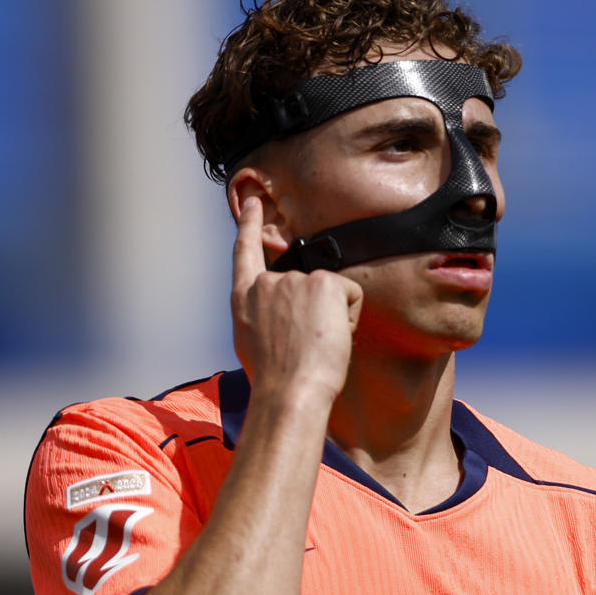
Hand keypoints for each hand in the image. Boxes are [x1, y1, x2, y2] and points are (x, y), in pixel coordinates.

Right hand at [230, 196, 361, 403]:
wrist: (289, 392)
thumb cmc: (274, 381)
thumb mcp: (253, 341)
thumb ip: (263, 316)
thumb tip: (280, 314)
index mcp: (245, 298)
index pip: (246, 252)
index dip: (251, 226)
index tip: (254, 202)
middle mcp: (267, 282)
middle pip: (305, 286)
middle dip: (314, 313)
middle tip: (305, 346)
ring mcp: (295, 279)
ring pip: (329, 295)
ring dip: (331, 319)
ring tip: (314, 345)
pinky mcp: (324, 282)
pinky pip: (350, 296)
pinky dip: (349, 319)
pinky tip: (331, 337)